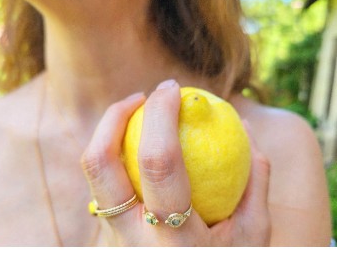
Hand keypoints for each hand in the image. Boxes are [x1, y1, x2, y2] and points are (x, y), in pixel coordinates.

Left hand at [81, 80, 270, 245]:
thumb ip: (255, 180)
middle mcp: (131, 242)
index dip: (162, 114)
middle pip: (99, 164)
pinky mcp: (107, 235)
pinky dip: (115, 152)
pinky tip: (139, 144)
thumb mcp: (255, 236)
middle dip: (115, 115)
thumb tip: (243, 127)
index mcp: (174, 242)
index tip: (173, 88)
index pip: (159, 162)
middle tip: (142, 95)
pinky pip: (103, 183)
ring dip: (108, 131)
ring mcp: (112, 240)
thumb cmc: (229, 269)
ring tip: (137, 112)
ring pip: (93, 173)